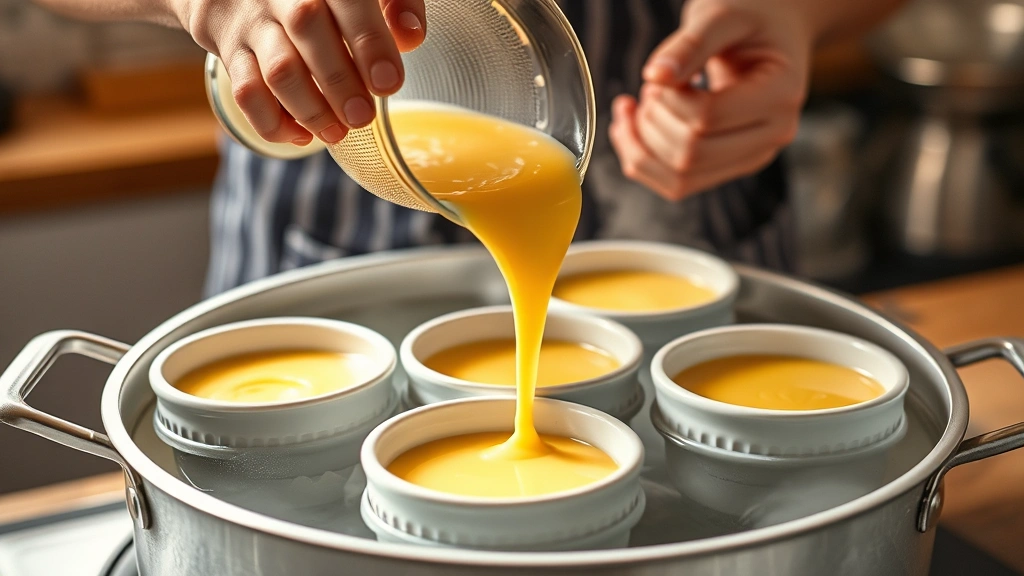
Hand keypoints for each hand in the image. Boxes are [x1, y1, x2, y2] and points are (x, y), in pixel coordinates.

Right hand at [177, 0, 425, 143]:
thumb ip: (395, 3)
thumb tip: (411, 36)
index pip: (348, 0)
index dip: (370, 42)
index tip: (388, 83)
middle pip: (307, 29)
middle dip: (339, 81)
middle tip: (363, 117)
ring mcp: (252, 20)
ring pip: (276, 67)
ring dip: (310, 109)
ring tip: (337, 133)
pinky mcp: (230, 49)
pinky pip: (245, 91)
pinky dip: (273, 122)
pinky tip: (301, 135)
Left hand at [609, 0, 812, 200]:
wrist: (770, 31)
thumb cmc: (749, 17)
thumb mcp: (721, 15)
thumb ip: (691, 43)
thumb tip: (656, 75)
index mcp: (780, 97)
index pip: (707, 118)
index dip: (670, 98)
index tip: (665, 71)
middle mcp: (771, 137)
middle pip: (690, 155)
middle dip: (654, 120)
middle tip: (652, 86)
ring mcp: (750, 158)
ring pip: (679, 180)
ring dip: (643, 144)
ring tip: (646, 102)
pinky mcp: (726, 167)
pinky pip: (677, 186)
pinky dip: (642, 160)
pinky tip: (631, 127)